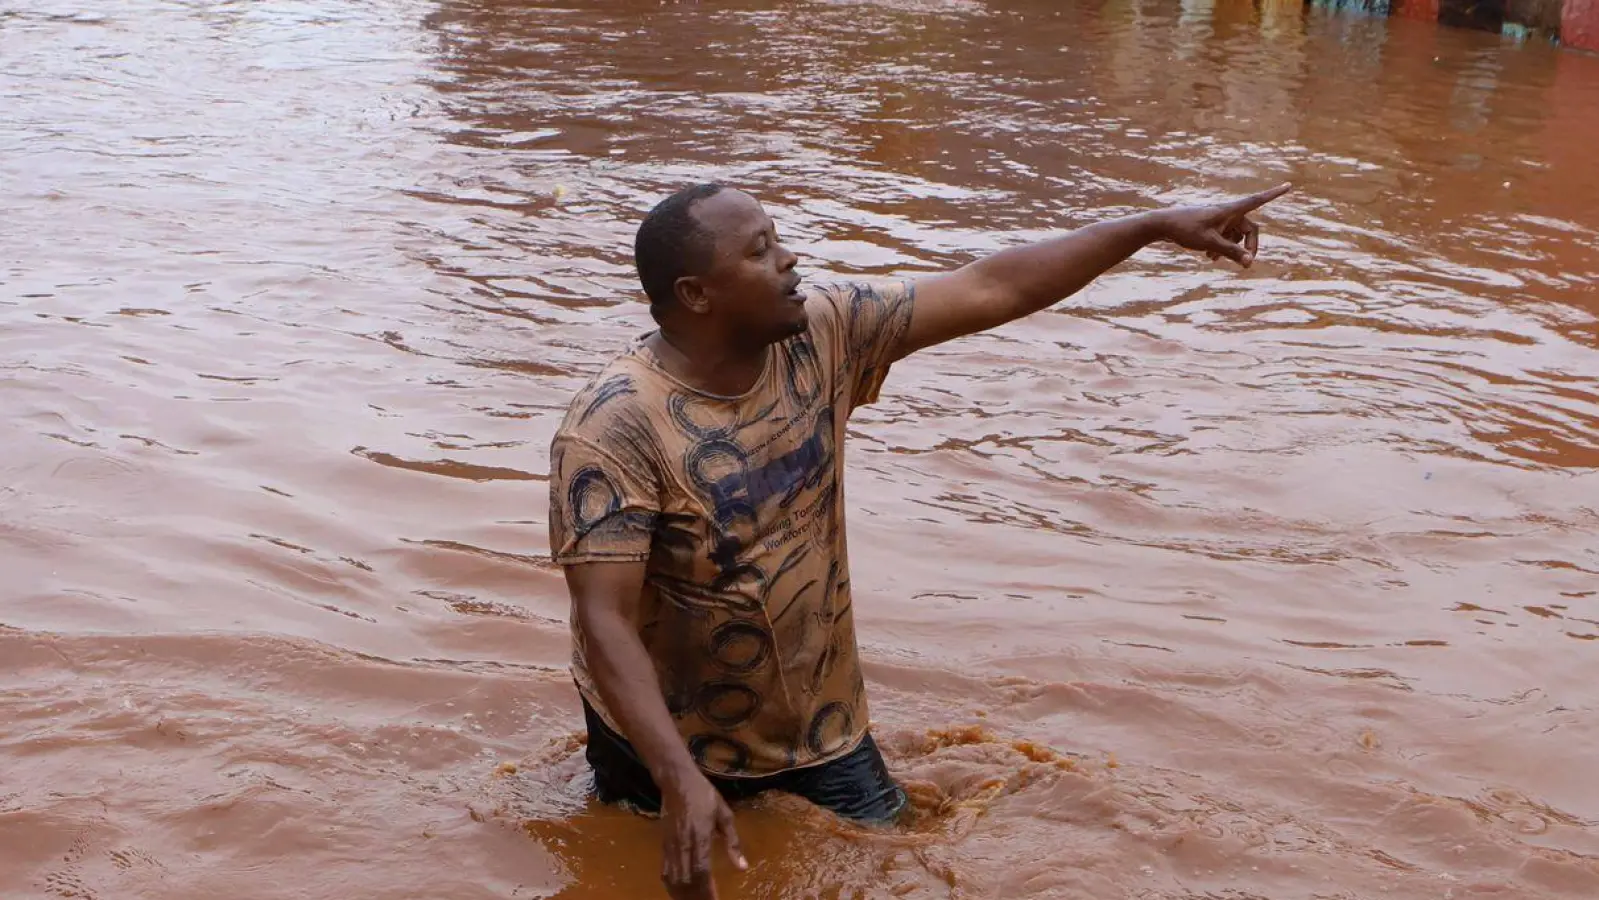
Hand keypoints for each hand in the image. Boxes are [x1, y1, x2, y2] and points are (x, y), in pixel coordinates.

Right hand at [660, 771, 746, 898]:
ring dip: (683, 895)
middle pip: (686, 880)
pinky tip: (680, 892)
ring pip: (674, 878)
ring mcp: (671, 845)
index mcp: (700, 836)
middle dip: (696, 897)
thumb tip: (742, 867)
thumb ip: (733, 842)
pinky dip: (672, 885)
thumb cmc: (704, 795)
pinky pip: (665, 870)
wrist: (676, 781)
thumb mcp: (725, 815)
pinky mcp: (663, 844)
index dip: (707, 891)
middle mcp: (683, 844)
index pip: (702, 871)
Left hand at [1155, 183, 1292, 267]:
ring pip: (1235, 236)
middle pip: (1249, 229)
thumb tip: (1249, 262)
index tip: (1289, 185)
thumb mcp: (1210, 243)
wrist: (1162, 225)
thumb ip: (1231, 252)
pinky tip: (1209, 257)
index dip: (1274, 194)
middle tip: (1246, 264)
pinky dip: (1221, 247)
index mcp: (1230, 210)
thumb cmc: (1186, 230)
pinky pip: (1225, 237)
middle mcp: (1227, 212)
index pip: (1257, 200)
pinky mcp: (1211, 225)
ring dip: (1231, 249)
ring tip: (1214, 259)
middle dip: (1248, 247)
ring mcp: (1219, 219)